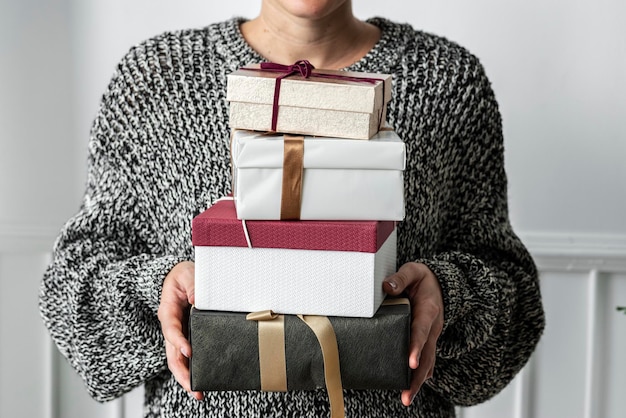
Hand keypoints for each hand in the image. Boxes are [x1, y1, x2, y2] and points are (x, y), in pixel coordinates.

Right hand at [157, 261, 203, 399]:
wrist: (180, 277)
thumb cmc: (182, 276)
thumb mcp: (186, 274)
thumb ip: (191, 285)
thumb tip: (196, 299)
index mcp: (168, 311)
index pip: (170, 329)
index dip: (178, 341)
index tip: (188, 351)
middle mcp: (171, 326)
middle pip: (172, 354)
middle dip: (181, 373)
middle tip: (194, 387)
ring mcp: (178, 334)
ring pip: (178, 360)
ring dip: (186, 377)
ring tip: (198, 393)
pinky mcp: (186, 338)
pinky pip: (187, 356)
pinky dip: (193, 369)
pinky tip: (202, 381)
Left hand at [383, 262, 443, 405]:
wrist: (441, 284)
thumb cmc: (422, 279)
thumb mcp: (413, 271)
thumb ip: (401, 277)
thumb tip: (387, 286)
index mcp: (429, 310)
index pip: (422, 330)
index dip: (416, 346)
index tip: (411, 363)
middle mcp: (433, 327)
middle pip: (427, 354)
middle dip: (417, 375)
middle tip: (407, 394)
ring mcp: (431, 336)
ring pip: (427, 362)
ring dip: (418, 381)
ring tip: (406, 398)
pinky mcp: (427, 341)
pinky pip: (425, 360)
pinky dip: (420, 375)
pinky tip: (410, 388)